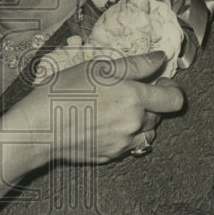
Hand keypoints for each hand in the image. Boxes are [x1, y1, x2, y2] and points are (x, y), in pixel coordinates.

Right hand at [25, 51, 184, 164]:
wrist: (38, 128)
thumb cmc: (61, 94)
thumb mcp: (96, 68)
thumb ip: (134, 65)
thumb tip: (159, 58)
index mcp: (134, 98)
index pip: (174, 99)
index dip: (171, 88)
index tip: (159, 82)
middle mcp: (134, 123)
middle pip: (160, 115)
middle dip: (150, 103)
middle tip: (127, 92)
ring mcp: (123, 143)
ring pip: (146, 132)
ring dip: (139, 121)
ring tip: (116, 110)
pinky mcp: (111, 155)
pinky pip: (128, 145)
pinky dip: (123, 135)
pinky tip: (104, 124)